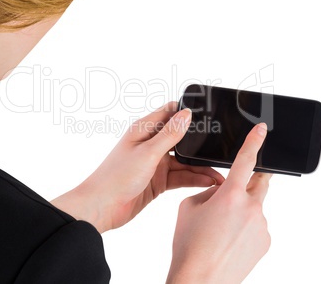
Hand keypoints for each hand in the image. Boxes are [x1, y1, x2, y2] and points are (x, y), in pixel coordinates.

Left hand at [50, 101, 223, 232]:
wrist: (102, 207)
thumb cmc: (117, 176)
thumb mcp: (147, 153)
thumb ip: (169, 135)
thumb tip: (186, 114)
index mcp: (144, 130)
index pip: (169, 113)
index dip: (187, 113)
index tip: (208, 116)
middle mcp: (150, 144)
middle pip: (180, 139)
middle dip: (198, 144)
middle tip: (218, 149)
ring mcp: (155, 163)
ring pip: (183, 161)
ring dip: (199, 167)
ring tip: (218, 174)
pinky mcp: (158, 180)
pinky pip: (180, 177)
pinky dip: (193, 179)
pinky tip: (207, 182)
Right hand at [166, 123, 271, 283]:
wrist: (200, 279)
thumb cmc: (190, 244)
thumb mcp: (189, 207)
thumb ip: (208, 190)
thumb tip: (220, 190)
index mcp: (230, 195)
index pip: (245, 160)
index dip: (254, 141)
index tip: (262, 129)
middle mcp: (250, 208)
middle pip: (258, 183)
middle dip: (251, 178)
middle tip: (239, 184)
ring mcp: (261, 226)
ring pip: (254, 207)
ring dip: (241, 209)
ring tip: (221, 227)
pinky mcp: (265, 241)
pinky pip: (256, 225)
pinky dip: (245, 226)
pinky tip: (229, 238)